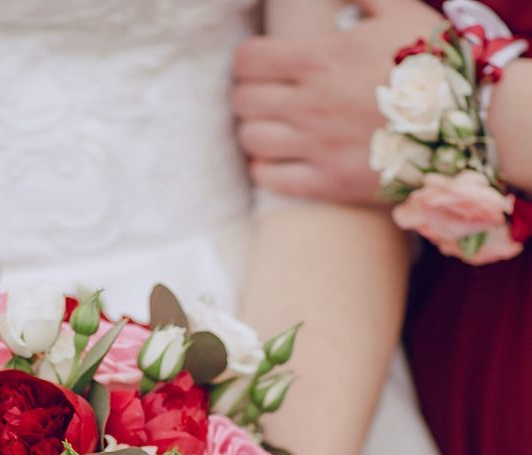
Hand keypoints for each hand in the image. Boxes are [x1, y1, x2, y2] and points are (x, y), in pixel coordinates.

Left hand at [233, 0, 439, 203]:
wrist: (466, 123)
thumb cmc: (433, 64)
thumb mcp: (398, 12)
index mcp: (321, 59)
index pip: (249, 60)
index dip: (246, 61)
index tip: (256, 64)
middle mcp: (310, 104)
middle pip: (243, 102)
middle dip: (247, 95)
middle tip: (263, 97)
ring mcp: (315, 146)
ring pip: (250, 140)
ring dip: (254, 132)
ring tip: (270, 128)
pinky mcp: (325, 182)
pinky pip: (268, 179)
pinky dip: (263, 168)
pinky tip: (275, 160)